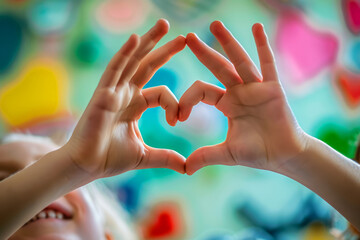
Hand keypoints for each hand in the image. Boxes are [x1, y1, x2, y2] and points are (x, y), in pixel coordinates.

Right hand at [64, 19, 185, 178]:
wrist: (87, 166)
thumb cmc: (110, 159)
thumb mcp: (145, 156)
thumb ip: (165, 158)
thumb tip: (187, 167)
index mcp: (135, 105)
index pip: (161, 93)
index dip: (173, 104)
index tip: (178, 120)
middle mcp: (125, 94)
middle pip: (148, 66)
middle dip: (164, 50)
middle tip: (183, 36)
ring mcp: (113, 91)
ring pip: (133, 61)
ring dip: (148, 42)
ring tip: (164, 25)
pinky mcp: (102, 94)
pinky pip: (114, 70)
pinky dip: (124, 54)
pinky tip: (136, 39)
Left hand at [180, 21, 307, 174]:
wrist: (284, 156)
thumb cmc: (258, 152)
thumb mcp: (227, 154)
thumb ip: (206, 156)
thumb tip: (184, 168)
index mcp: (227, 103)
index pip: (201, 91)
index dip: (186, 101)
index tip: (176, 118)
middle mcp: (239, 91)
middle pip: (218, 67)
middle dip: (203, 52)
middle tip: (187, 37)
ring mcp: (256, 88)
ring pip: (239, 61)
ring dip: (227, 42)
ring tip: (214, 24)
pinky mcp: (274, 88)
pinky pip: (268, 65)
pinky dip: (263, 46)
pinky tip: (256, 27)